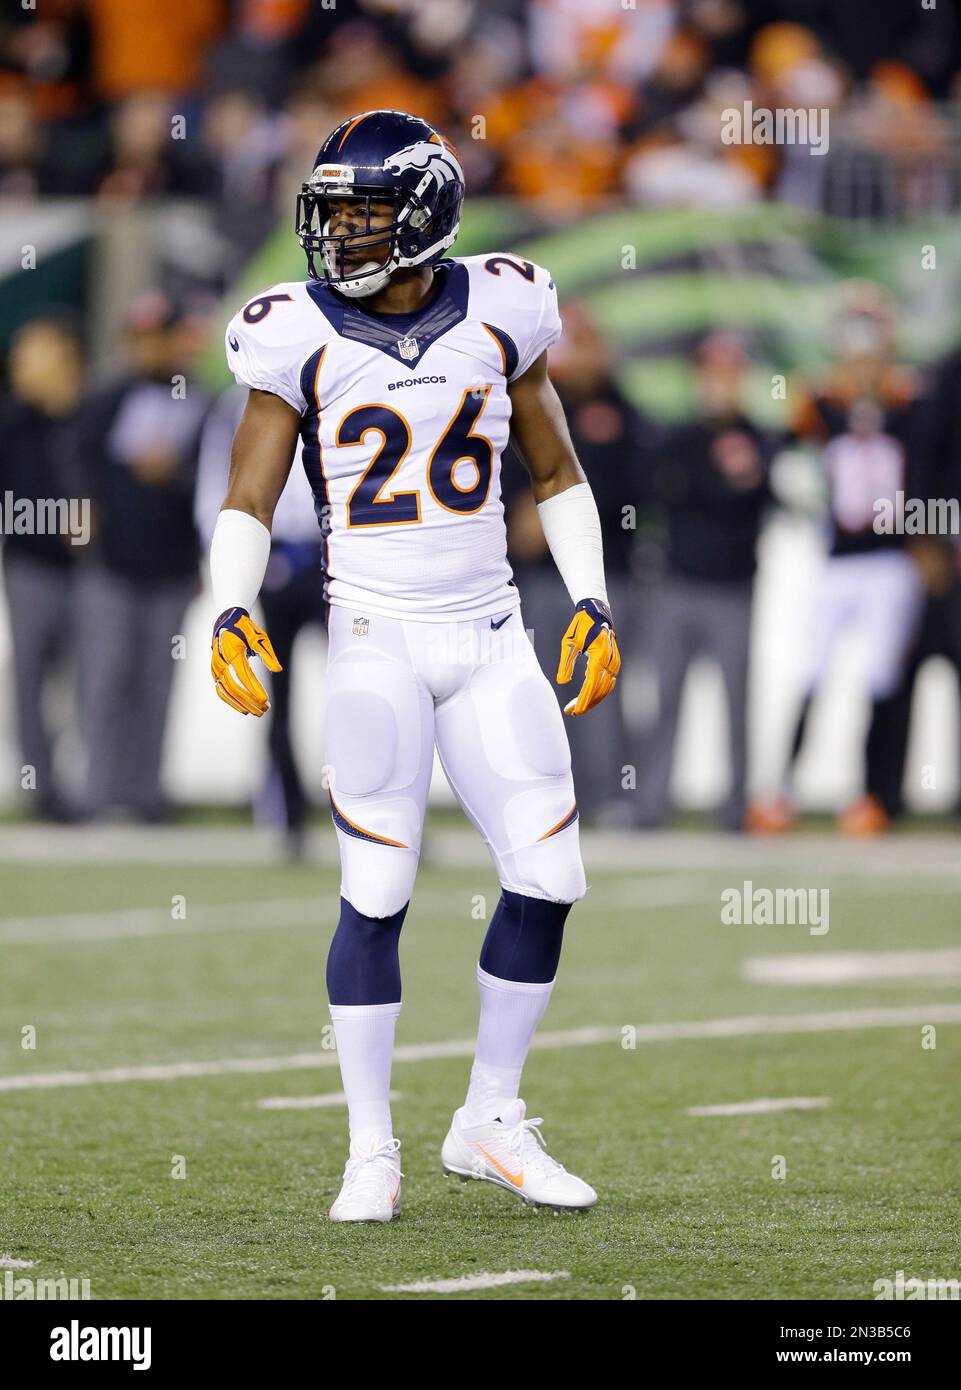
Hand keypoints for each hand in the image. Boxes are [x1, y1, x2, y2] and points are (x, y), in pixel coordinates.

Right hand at [211, 606, 281, 715]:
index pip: (244, 675)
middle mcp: (221, 662)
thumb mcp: (259, 638)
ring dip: (242, 704)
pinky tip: (244, 709)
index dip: (254, 689)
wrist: (226, 621)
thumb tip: (278, 670)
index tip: (265, 700)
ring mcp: (215, 668)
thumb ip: (267, 655)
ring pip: (227, 692)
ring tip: (257, 712)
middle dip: (250, 700)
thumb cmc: (245, 629)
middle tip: (265, 709)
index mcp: (232, 652)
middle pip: (235, 687)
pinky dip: (232, 702)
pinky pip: (221, 691)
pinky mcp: (215, 672)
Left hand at [556, 598, 620, 715]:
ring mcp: (615, 664)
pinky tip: (587, 698)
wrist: (597, 614)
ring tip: (577, 708)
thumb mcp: (569, 642)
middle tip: (572, 712)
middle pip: (599, 690)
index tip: (574, 710)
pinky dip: (598, 693)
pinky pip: (608, 683)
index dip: (583, 700)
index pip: (591, 685)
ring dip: (592, 701)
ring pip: (605, 689)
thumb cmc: (581, 627)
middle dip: (586, 703)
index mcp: (599, 657)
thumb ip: (566, 663)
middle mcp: (610, 662)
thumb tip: (562, 682)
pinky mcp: (614, 664)